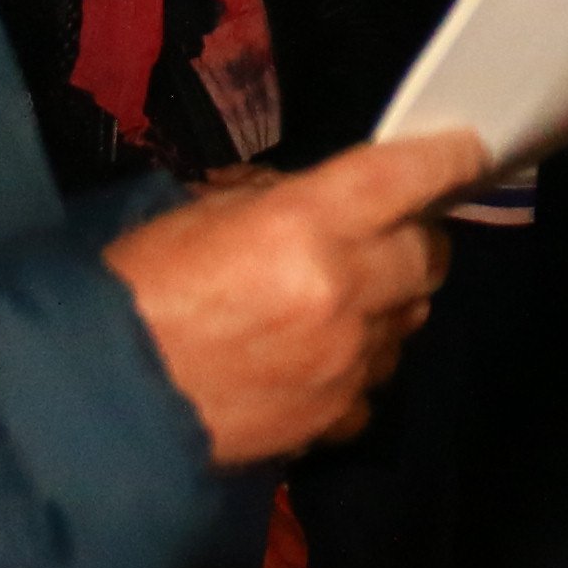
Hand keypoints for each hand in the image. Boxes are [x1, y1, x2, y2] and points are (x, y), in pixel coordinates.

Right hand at [108, 129, 482, 467]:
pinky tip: (318, 361)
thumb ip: (273, 200)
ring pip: (410, 321)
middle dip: (417, 239)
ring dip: (389, 304)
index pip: (405, 176)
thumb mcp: (196, 213)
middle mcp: (342, 291)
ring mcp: (346, 361)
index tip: (467, 151)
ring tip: (341, 301)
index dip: (445, 159)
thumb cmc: (134, 291)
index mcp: (304, 224)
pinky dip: (360, 366)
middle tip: (388, 234)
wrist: (101, 401)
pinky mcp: (334, 416)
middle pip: (428, 256)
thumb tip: (317, 199)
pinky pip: (376, 382)